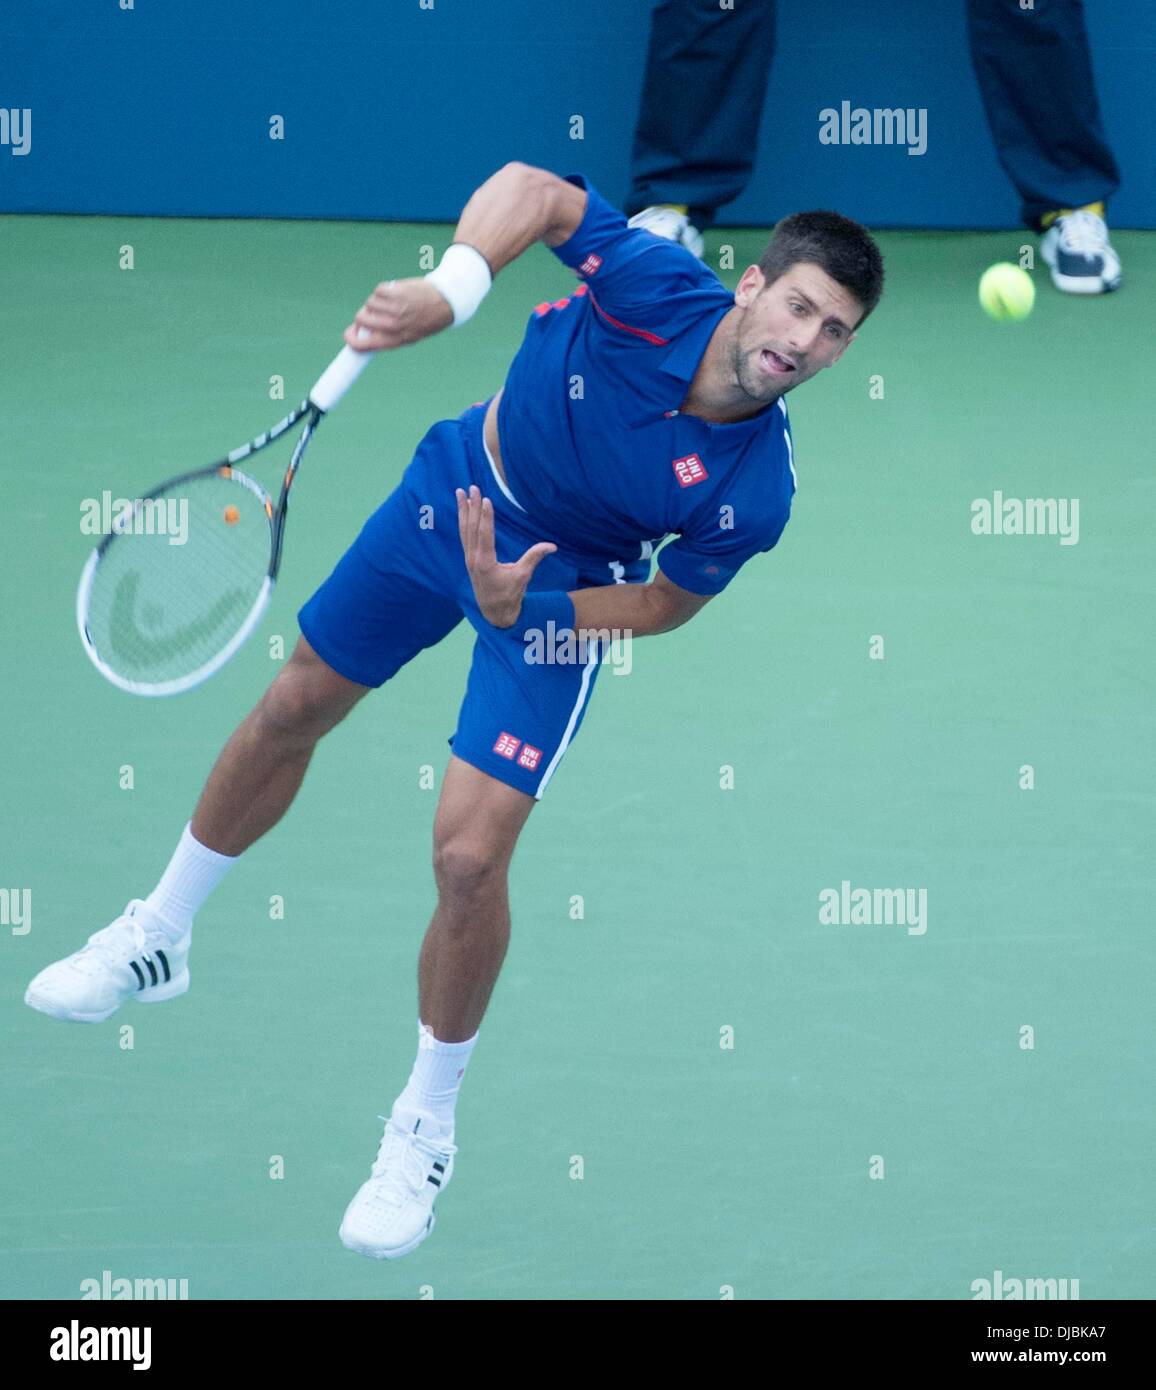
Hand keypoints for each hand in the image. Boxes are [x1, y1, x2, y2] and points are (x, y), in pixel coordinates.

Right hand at [343, 278, 453, 350]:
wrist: (446, 302)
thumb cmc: (426, 321)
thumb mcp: (409, 336)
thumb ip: (387, 336)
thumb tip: (362, 334)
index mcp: (395, 340)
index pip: (364, 344)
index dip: (352, 340)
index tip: (347, 336)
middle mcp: (393, 325)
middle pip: (361, 319)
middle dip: (362, 316)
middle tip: (370, 314)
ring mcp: (394, 308)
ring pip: (369, 303)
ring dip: (375, 302)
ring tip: (390, 303)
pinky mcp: (395, 292)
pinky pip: (378, 291)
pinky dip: (383, 291)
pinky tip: (394, 293)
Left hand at [455, 484, 556, 628]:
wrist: (494, 612)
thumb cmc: (510, 595)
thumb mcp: (523, 577)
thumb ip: (534, 558)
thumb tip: (552, 546)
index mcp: (486, 563)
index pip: (485, 535)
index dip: (486, 517)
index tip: (485, 500)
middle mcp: (474, 559)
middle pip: (472, 528)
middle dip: (472, 507)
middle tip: (472, 488)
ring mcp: (469, 558)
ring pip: (464, 530)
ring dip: (463, 511)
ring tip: (460, 492)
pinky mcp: (469, 558)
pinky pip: (464, 535)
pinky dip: (463, 521)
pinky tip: (463, 509)